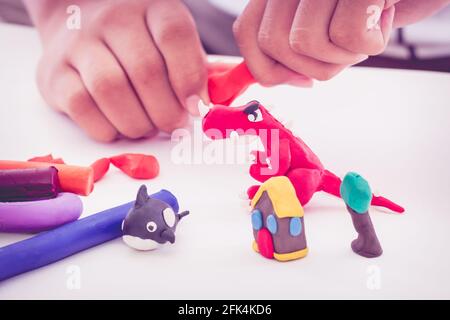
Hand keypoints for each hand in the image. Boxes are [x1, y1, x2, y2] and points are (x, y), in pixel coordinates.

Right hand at [25, 0, 207, 141]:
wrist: (80, 23)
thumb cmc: (138, 42)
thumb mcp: (171, 43)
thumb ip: (192, 69)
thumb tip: (202, 107)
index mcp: (152, 8)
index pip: (174, 36)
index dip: (189, 78)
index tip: (196, 107)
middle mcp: (112, 20)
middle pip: (145, 71)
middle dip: (166, 112)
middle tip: (173, 125)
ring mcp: (78, 44)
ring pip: (111, 90)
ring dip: (137, 123)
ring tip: (146, 127)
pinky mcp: (54, 73)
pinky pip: (82, 108)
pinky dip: (107, 128)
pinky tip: (118, 126)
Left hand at [233, 0, 447, 83]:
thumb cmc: (371, 8)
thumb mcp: (324, 25)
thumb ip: (289, 45)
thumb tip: (274, 77)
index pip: (247, 33)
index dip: (266, 67)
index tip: (299, 80)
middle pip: (272, 43)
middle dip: (311, 67)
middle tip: (343, 53)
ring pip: (304, 43)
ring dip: (342, 56)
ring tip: (366, 32)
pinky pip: (347, 35)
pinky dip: (371, 43)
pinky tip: (385, 20)